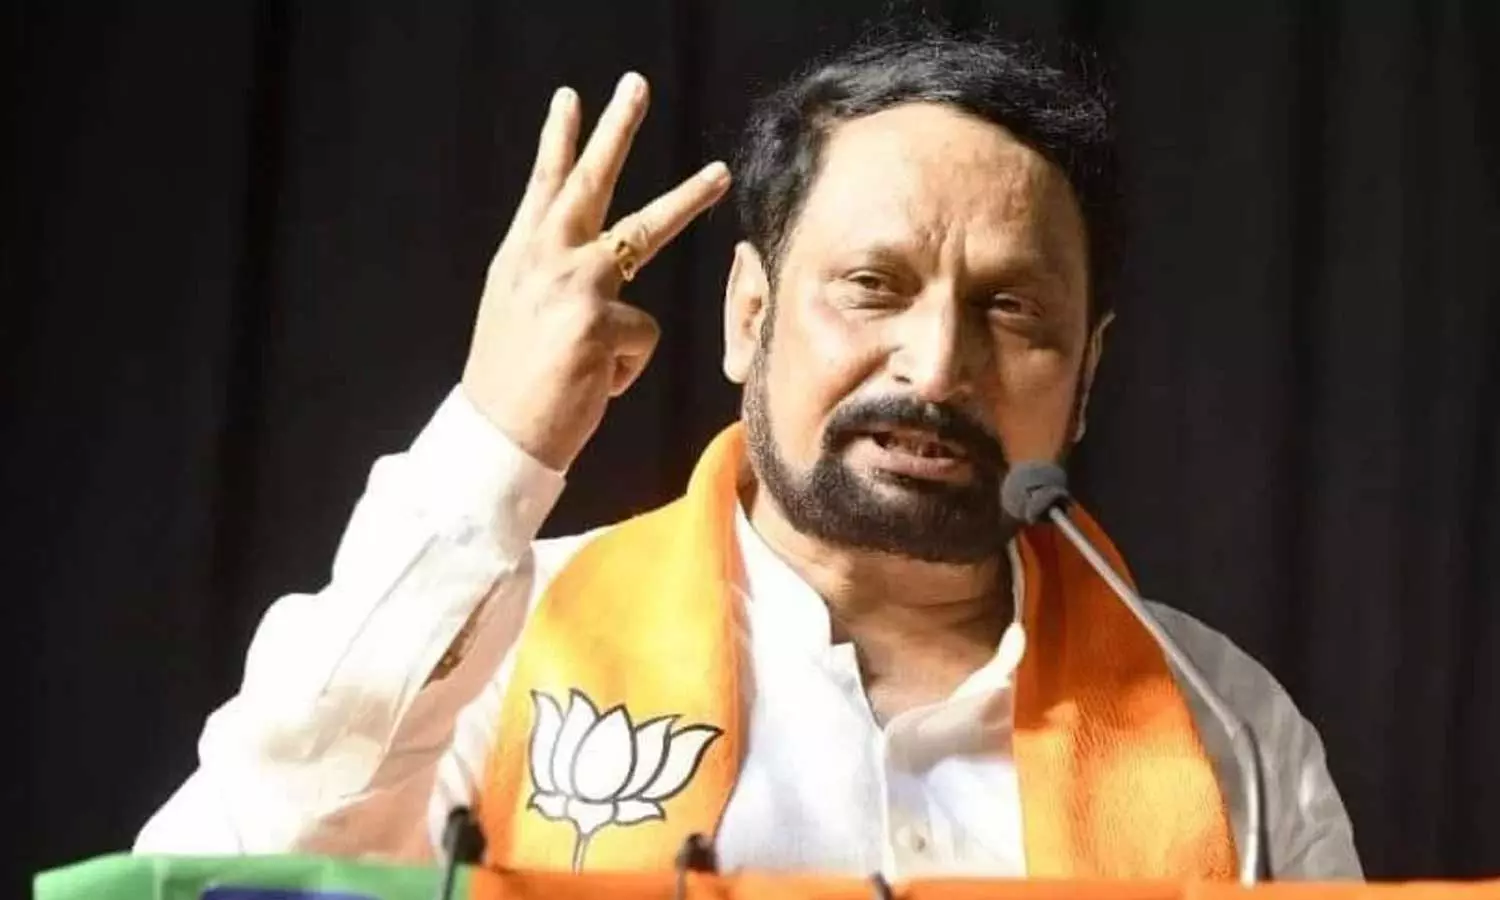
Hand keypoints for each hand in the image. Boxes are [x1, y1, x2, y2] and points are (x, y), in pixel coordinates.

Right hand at [461, 72, 730, 471]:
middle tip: (636, 86)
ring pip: (646, 232)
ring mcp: (573, 284)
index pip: (542, 187)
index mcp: (520, 258)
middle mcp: (544, 258)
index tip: (570, 99)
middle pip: (590, 181)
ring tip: (720, 173)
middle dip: (615, 129)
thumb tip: (605, 262)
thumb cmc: (513, 386)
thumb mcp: (517, 316)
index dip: (557, 141)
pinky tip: (595, 385)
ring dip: (688, 199)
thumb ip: (550, 279)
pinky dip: (624, 370)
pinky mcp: (599, 321)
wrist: (497, 438)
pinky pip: (642, 338)